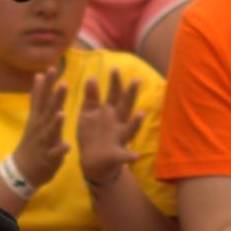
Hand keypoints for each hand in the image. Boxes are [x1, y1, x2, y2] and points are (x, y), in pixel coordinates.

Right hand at [13, 69, 70, 187]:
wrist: (22, 170)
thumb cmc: (33, 141)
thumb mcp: (33, 116)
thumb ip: (38, 97)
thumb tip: (39, 75)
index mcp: (37, 118)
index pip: (41, 97)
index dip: (46, 84)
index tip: (51, 68)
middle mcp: (40, 128)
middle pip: (47, 111)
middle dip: (55, 97)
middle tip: (63, 82)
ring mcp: (44, 142)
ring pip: (51, 131)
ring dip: (56, 123)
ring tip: (62, 113)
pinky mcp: (49, 157)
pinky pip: (55, 153)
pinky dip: (60, 149)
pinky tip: (67, 146)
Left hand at [76, 69, 142, 187]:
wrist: (93, 162)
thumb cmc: (92, 135)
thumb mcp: (89, 114)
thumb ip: (91, 97)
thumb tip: (92, 77)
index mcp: (109, 112)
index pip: (113, 95)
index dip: (114, 83)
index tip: (114, 67)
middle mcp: (117, 123)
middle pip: (124, 107)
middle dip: (130, 95)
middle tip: (136, 80)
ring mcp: (119, 139)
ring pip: (129, 129)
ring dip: (136, 122)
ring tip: (141, 114)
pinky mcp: (117, 155)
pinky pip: (124, 156)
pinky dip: (130, 156)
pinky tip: (136, 155)